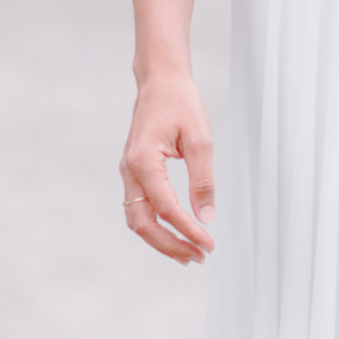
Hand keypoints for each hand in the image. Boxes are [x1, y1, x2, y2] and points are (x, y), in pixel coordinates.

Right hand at [119, 72, 215, 265]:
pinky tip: (176, 233)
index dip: (188, 231)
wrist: (160, 81)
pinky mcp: (134, 172)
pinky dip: (156, 225)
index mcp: (143, 161)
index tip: (209, 244)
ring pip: (138, 220)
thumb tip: (207, 217)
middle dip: (171, 245)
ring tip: (188, 254)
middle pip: (144, 223)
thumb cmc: (180, 103)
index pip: (166, 208)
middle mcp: (130, 170)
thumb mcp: (200, 139)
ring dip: (161, 240)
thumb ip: (202, 181)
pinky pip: (140, 207)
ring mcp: (128, 172)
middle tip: (198, 257)